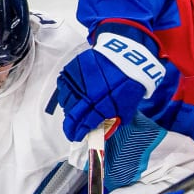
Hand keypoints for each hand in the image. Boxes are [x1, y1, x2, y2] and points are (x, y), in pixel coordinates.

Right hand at [52, 21, 179, 140]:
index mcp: (102, 106)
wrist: (128, 56)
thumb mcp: (127, 108)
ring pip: (66, 101)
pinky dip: (66, 94)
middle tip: (71, 130)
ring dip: (68, 110)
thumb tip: (102, 132)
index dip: (78, 133)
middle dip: (70, 126)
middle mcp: (87, 94)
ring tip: (73, 113)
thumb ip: (114, 121)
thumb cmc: (130, 82)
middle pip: (72, 115)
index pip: (84, 125)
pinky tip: (71, 97)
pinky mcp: (74, 69)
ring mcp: (79, 81)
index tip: (76, 137)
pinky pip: (64, 85)